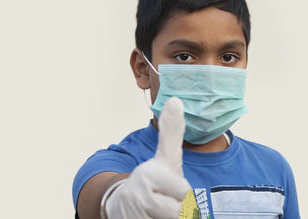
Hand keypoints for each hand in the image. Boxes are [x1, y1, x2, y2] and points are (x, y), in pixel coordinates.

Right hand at [103, 97, 190, 218]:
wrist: (122, 203)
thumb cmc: (152, 180)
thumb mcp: (165, 156)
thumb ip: (172, 132)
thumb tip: (176, 100)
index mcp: (149, 175)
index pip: (185, 193)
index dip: (181, 191)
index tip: (168, 186)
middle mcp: (140, 199)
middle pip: (182, 212)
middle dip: (177, 207)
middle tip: (163, 198)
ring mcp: (136, 216)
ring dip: (170, 216)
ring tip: (159, 209)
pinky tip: (154, 216)